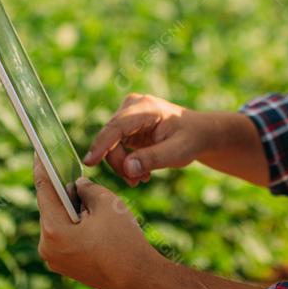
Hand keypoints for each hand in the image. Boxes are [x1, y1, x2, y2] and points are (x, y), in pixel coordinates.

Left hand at [34, 155, 157, 288]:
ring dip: (68, 206)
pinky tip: (84, 211)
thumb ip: (87, 188)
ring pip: (57, 222)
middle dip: (60, 188)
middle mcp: (47, 248)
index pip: (44, 190)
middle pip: (50, 207)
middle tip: (63, 165)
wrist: (138, 277)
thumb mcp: (107, 203)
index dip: (42, 166)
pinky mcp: (65, 265)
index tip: (38, 149)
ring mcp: (54, 260)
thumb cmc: (123, 239)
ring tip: (78, 187)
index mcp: (54, 231)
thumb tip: (77, 185)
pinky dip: (72, 222)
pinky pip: (64, 236)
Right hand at [82, 93, 208, 185]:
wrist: (198, 133)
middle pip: (111, 138)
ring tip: (142, 179)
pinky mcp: (126, 125)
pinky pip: (114, 146)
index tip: (89, 162)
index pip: (116, 127)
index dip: (101, 145)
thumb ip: (153, 159)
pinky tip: (140, 172)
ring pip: (110, 145)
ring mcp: (127, 114)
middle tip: (137, 182)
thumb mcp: (178, 152)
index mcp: (146, 108)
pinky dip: (125, 162)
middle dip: (121, 164)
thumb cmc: (191, 139)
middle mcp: (132, 106)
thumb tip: (128, 168)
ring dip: (123, 165)